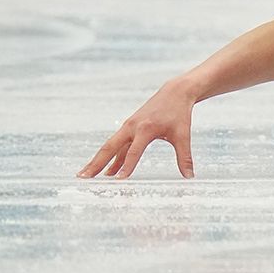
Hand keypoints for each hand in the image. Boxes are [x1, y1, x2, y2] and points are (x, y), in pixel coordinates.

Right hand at [79, 77, 197, 178]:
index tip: (117, 180)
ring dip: (98, 161)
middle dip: (96, 163)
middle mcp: (132, 127)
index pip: (134, 151)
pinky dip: (111, 157)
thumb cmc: (179, 113)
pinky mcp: (129, 128)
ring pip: (110, 147)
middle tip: (84, 178)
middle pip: (110, 148)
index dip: (126, 166)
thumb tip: (190, 176)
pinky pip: (118, 145)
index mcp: (146, 128)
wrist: (175, 92)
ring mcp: (128, 127)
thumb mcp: (183, 135)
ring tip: (87, 176)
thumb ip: (185, 156)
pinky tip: (107, 171)